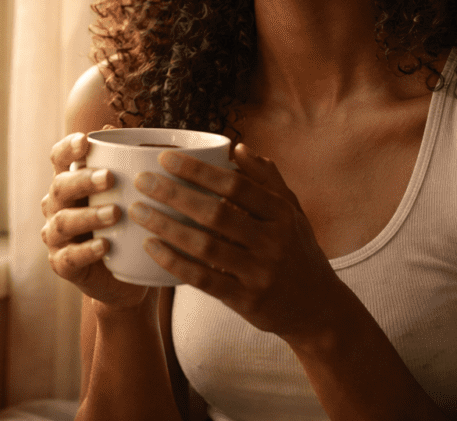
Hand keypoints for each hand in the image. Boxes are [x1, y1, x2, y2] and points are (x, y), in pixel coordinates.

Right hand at [41, 131, 152, 308]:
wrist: (126, 278)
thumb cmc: (126, 227)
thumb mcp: (130, 196)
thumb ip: (131, 169)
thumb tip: (144, 138)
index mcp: (70, 183)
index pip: (58, 159)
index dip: (67, 148)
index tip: (85, 141)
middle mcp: (57, 206)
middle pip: (60, 187)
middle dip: (83, 180)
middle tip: (109, 177)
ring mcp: (56, 237)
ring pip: (63, 221)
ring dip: (88, 215)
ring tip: (115, 213)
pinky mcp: (62, 264)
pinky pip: (69, 257)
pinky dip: (86, 251)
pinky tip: (105, 246)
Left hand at [129, 143, 346, 340]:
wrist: (318, 308)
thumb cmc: (298, 250)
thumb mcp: (293, 212)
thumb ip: (267, 179)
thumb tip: (237, 147)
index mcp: (282, 214)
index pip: (236, 185)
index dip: (199, 170)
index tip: (165, 157)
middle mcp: (273, 242)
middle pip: (216, 213)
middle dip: (174, 194)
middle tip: (143, 181)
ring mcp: (260, 273)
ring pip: (205, 246)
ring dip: (167, 227)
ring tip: (138, 211)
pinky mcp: (247, 301)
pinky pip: (203, 279)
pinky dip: (175, 262)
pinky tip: (151, 247)